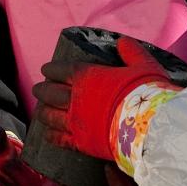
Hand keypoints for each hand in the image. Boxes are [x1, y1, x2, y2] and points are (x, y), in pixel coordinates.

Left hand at [32, 37, 172, 161]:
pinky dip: (51, 136)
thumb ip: (131, 52)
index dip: (51, 69)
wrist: (149, 125)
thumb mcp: (143, 64)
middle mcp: (76, 99)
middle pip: (50, 93)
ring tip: (40, 110)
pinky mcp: (82, 143)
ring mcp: (76, 122)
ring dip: (43, 112)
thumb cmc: (146, 91)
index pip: (62, 70)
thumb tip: (123, 42)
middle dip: (42, 90)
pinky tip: (47, 134)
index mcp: (88, 77)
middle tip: (38, 89)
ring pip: (50, 116)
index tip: (46, 69)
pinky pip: (60, 139)